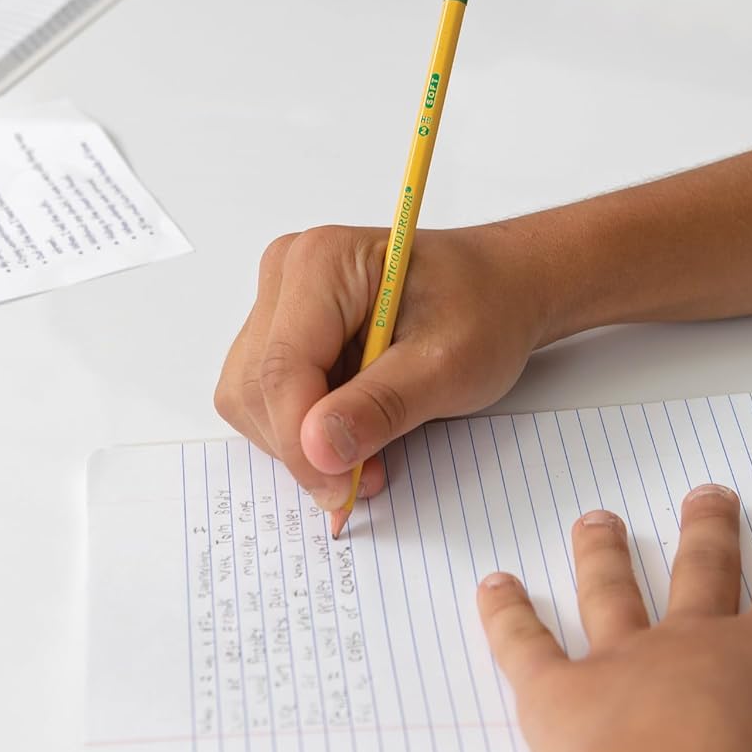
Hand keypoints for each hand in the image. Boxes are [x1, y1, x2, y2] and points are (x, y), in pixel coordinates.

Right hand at [215, 220, 551, 512]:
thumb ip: (382, 406)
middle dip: (304, 446)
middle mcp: (286, 272)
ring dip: (303, 441)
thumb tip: (318, 448)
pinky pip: (266, 396)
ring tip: (369, 450)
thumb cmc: (483, 310)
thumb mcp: (448, 366)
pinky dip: (305, 428)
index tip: (341, 489)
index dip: (303, 442)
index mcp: (322, 262)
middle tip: (367, 476)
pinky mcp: (281, 329)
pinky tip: (353, 428)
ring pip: (252, 397)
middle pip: (257, 387)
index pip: (281, 370)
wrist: (499, 289)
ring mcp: (278, 300)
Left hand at [479, 485, 751, 751]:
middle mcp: (693, 642)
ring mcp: (622, 661)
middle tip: (706, 495)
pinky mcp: (560, 694)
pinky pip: (526, 646)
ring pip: (612, 592)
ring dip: (604, 554)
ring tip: (597, 520)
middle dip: (708, 531)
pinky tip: (493, 585)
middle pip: (702, 572)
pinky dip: (505, 614)